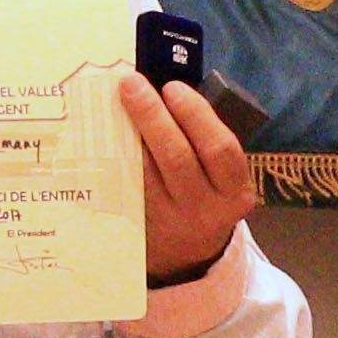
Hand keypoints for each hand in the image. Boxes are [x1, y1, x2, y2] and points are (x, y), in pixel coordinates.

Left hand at [116, 71, 256, 286]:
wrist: (189, 253)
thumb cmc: (206, 195)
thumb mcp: (220, 176)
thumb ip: (203, 139)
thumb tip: (163, 88)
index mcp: (233, 190)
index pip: (219, 150)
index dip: (196, 116)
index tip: (172, 88)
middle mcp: (205, 209)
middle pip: (178, 158)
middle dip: (154, 117)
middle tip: (132, 84)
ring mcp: (170, 221)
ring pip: (145, 174)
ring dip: (127, 134)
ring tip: (114, 102)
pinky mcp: (141, 227)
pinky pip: (125, 187)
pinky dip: (115, 157)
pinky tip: (105, 132)